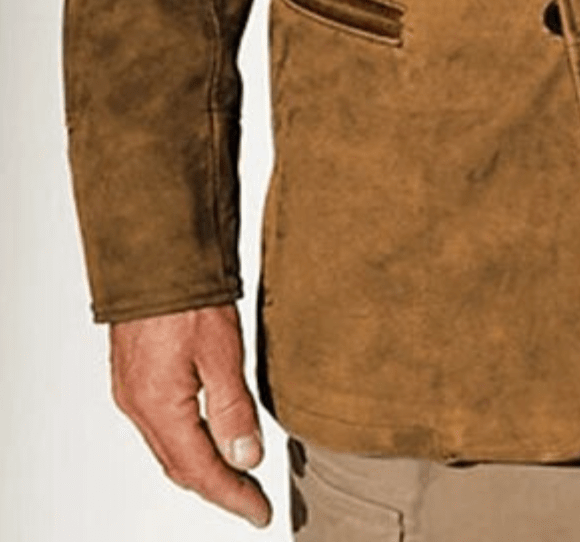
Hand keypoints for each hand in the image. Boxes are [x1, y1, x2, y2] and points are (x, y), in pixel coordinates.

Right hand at [110, 303, 271, 528]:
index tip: (259, 513)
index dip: (232, 496)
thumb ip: (234, 409)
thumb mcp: (222, 352)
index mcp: (160, 406)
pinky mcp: (134, 377)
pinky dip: (186, 441)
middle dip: (218, 488)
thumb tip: (247, 459)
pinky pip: (161, 426)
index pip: (200, 470)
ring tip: (237, 477)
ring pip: (169, 447)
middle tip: (252, 501)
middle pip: (181, 465)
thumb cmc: (187, 296)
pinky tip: (207, 437)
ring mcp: (132, 392)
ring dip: (202, 466)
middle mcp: (139, 407)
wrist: (154, 253)